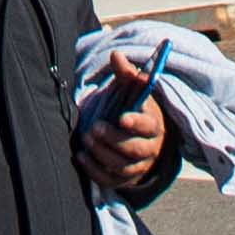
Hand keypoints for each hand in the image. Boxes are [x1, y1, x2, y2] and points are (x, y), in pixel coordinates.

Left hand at [77, 64, 169, 193]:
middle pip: (135, 150)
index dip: (136, 123)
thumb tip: (116, 55)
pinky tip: (81, 157)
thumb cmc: (135, 109)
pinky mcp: (124, 179)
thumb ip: (126, 74)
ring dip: (102, 154)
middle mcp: (149, 149)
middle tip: (94, 128)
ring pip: (122, 166)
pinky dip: (95, 171)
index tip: (121, 118)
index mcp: (154, 126)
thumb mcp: (133, 91)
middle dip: (114, 140)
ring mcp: (138, 167)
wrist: (141, 138)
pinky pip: (110, 179)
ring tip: (86, 138)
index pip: (148, 127)